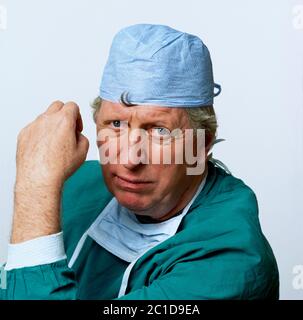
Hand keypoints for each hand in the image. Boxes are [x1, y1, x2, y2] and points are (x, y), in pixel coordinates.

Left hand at [11, 101, 88, 242]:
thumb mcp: (83, 152)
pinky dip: (40, 134)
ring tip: (55, 143)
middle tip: (67, 129)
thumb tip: (77, 136)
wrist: (39, 178)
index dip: (77, 116)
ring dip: (52, 125)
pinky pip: (34, 128)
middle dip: (64, 115)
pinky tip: (44, 148)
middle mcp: (47, 120)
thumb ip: (82, 138)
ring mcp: (33, 126)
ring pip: (45, 117)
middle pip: (57, 106)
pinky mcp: (24, 134)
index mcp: (64, 121)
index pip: (72, 106)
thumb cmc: (59, 166)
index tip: (76, 127)